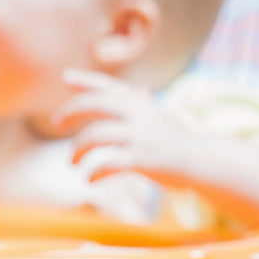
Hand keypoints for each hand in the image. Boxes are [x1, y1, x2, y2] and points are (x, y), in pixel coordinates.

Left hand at [53, 69, 201, 187]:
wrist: (202, 161)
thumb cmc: (177, 140)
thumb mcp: (160, 115)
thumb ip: (144, 102)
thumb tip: (141, 86)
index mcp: (139, 103)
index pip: (108, 85)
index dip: (86, 79)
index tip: (65, 77)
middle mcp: (138, 115)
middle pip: (94, 103)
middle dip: (70, 111)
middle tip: (55, 123)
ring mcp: (140, 137)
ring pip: (95, 136)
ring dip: (77, 150)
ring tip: (72, 164)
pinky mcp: (142, 160)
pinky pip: (108, 165)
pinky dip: (93, 174)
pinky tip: (89, 181)